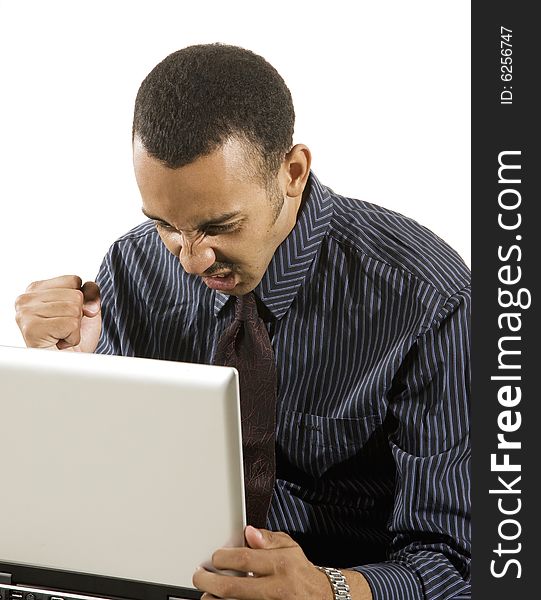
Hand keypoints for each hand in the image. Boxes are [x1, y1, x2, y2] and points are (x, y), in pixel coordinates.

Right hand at [15, 275, 100, 351]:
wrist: (68, 366)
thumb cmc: (73, 338)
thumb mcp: (87, 308)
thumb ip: (90, 293)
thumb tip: (88, 304)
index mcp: (36, 288)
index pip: (74, 279)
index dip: (82, 299)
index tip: (69, 315)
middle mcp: (26, 299)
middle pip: (75, 295)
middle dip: (78, 316)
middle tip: (64, 329)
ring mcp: (26, 313)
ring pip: (73, 309)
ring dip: (75, 328)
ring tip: (61, 336)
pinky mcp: (31, 329)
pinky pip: (70, 324)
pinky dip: (73, 338)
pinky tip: (59, 343)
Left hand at [192, 526, 332, 599]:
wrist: (321, 597)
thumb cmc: (300, 571)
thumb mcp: (290, 547)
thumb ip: (268, 539)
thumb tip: (248, 532)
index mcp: (281, 564)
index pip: (245, 559)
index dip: (223, 558)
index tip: (214, 557)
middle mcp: (277, 587)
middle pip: (234, 588)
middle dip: (209, 582)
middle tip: (199, 577)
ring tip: (205, 594)